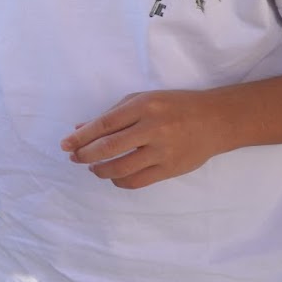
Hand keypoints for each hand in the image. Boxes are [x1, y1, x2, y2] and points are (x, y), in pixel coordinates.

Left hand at [60, 89, 228, 189]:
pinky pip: (137, 181)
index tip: (65, 144)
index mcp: (144, 106)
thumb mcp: (143, 100)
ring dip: (100, 170)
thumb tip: (80, 128)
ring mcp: (163, 151)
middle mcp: (153, 128)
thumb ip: (112, 114)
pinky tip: (113, 177)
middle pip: (109, 147)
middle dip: (85, 154)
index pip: (104, 124)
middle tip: (74, 157)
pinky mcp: (171, 168)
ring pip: (121, 168)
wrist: (216, 120)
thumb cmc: (175, 106)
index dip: (81, 136)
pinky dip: (119, 181)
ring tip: (93, 167)